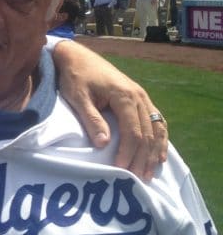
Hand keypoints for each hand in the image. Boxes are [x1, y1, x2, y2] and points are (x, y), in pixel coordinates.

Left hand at [52, 39, 167, 179]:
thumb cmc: (75, 77)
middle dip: (142, 157)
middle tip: (137, 179)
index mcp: (123, 95)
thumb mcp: (78, 97)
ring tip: (150, 172)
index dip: (128, 152)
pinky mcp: (140, 97)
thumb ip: (91, 119)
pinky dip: (160, 138)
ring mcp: (141, 96)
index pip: (132, 131)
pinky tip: (159, 154)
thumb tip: (103, 143)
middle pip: (146, 132)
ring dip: (154, 151)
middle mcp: (138, 95)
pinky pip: (156, 120)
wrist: (78, 56)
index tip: (121, 169)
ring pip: (156, 127)